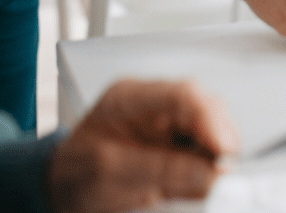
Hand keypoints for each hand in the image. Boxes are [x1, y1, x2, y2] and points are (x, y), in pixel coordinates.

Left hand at [47, 80, 236, 212]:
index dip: (211, 120)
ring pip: (211, 129)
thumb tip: (212, 174)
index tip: (225, 151)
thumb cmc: (73, 176)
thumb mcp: (112, 174)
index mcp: (131, 97)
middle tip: (225, 173)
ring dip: (217, 155)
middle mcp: (154, 104)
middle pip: (205, 108)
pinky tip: (202, 182)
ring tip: (212, 182)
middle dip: (220, 140)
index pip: (183, 95)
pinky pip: (203, 151)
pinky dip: (209, 167)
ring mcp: (167, 123)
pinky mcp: (175, 145)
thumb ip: (162, 171)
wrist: (59, 190)